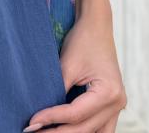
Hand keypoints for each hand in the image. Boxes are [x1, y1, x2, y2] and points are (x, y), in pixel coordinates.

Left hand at [24, 0, 125, 132]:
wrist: (96, 25)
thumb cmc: (83, 40)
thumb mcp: (67, 65)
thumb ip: (57, 91)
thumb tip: (40, 117)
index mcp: (108, 92)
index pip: (75, 115)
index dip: (51, 119)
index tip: (31, 123)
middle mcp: (117, 103)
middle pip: (84, 129)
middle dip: (57, 132)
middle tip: (33, 132)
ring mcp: (117, 107)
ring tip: (46, 132)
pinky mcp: (111, 106)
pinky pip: (98, 128)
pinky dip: (81, 130)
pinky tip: (61, 129)